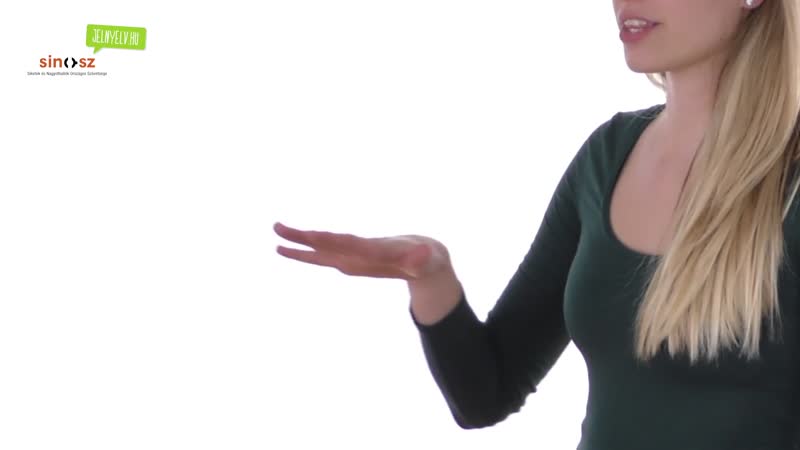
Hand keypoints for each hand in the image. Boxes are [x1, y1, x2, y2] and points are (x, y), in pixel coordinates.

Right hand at [273, 222, 451, 279]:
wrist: (423, 254)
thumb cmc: (426, 258)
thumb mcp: (427, 261)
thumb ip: (421, 259)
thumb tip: (422, 255)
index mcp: (375, 247)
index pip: (350, 243)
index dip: (333, 241)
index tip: (313, 236)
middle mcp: (359, 248)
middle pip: (328, 241)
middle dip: (305, 236)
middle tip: (279, 228)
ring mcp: (352, 254)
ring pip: (321, 248)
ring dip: (299, 243)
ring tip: (275, 236)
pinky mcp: (349, 261)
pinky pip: (323, 257)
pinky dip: (305, 255)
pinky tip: (286, 251)